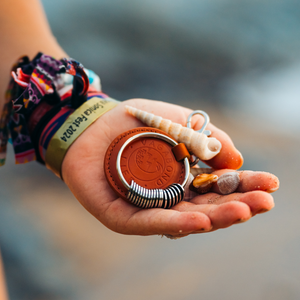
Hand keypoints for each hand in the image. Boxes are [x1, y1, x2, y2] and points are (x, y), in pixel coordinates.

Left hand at [61, 99, 278, 237]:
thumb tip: (237, 162)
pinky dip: (175, 221)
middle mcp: (170, 197)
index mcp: (185, 177)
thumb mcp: (179, 121)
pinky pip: (149, 221)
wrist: (94, 123)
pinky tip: (200, 220)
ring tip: (240, 212)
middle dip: (236, 206)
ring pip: (184, 219)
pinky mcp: (122, 216)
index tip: (271, 184)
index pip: (220, 187)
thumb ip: (208, 139)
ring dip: (214, 217)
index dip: (245, 186)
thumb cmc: (137, 122)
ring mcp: (147, 208)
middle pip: (207, 207)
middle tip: (263, 203)